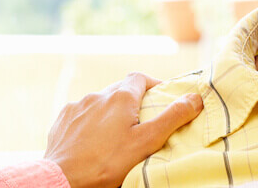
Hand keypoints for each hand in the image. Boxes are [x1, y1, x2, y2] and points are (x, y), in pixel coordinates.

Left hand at [43, 72, 203, 187]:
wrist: (64, 178)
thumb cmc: (108, 162)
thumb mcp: (147, 141)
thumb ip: (172, 118)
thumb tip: (195, 98)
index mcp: (120, 97)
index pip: (140, 78)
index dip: (152, 85)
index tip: (160, 99)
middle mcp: (97, 96)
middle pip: (120, 90)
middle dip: (132, 101)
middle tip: (142, 122)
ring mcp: (77, 107)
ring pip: (99, 102)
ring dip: (110, 112)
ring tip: (116, 135)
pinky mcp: (62, 120)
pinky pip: (81, 114)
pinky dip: (90, 122)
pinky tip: (93, 139)